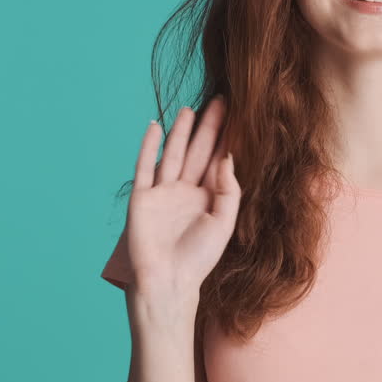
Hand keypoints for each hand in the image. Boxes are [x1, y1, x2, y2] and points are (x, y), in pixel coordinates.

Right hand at [124, 95, 240, 301]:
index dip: (227, 139)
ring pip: (174, 153)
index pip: (218, 161)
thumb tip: (227, 156)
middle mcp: (185, 192)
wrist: (167, 281)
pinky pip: (145, 166)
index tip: (239, 115)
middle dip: (209, 127)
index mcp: (207, 199)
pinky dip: (149, 146)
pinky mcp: (142, 198)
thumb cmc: (197, 259)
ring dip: (181, 131)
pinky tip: (155, 126)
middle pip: (198, 151)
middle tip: (219, 100)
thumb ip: (228, 190)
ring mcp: (163, 193)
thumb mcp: (223, 223)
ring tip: (189, 108)